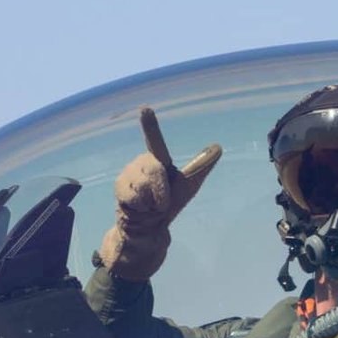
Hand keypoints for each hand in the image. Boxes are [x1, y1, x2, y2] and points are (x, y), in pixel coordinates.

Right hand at [99, 107, 221, 280]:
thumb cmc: (168, 204)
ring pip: (142, 184)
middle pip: (153, 168)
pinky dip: (141, 207)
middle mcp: (140, 163)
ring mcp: (127, 175)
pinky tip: (139, 209)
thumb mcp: (188, 186)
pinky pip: (133, 197)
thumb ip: (200, 166)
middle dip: (161, 189)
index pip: (155, 141)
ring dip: (152, 201)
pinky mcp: (119, 190)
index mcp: (158, 160)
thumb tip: (218, 147)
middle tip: (162, 202)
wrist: (148, 229)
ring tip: (150, 206)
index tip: (145, 108)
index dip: (150, 125)